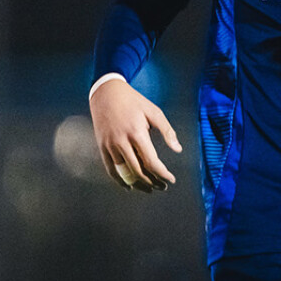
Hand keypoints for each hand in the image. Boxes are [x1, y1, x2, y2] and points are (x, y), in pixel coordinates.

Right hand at [88, 77, 182, 192]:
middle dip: (152, 182)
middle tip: (162, 186)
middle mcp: (121, 141)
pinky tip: (129, 186)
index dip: (162, 174)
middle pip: (138, 171)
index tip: (171, 180)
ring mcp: (110, 145)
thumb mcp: (154, 111)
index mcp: (136, 132)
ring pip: (124, 172)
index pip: (151, 161)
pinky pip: (110, 169)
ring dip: (138, 183)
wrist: (106, 93)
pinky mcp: (102, 146)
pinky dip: (119, 181)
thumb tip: (178, 149)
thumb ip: (167, 131)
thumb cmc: (133, 101)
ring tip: (150, 188)